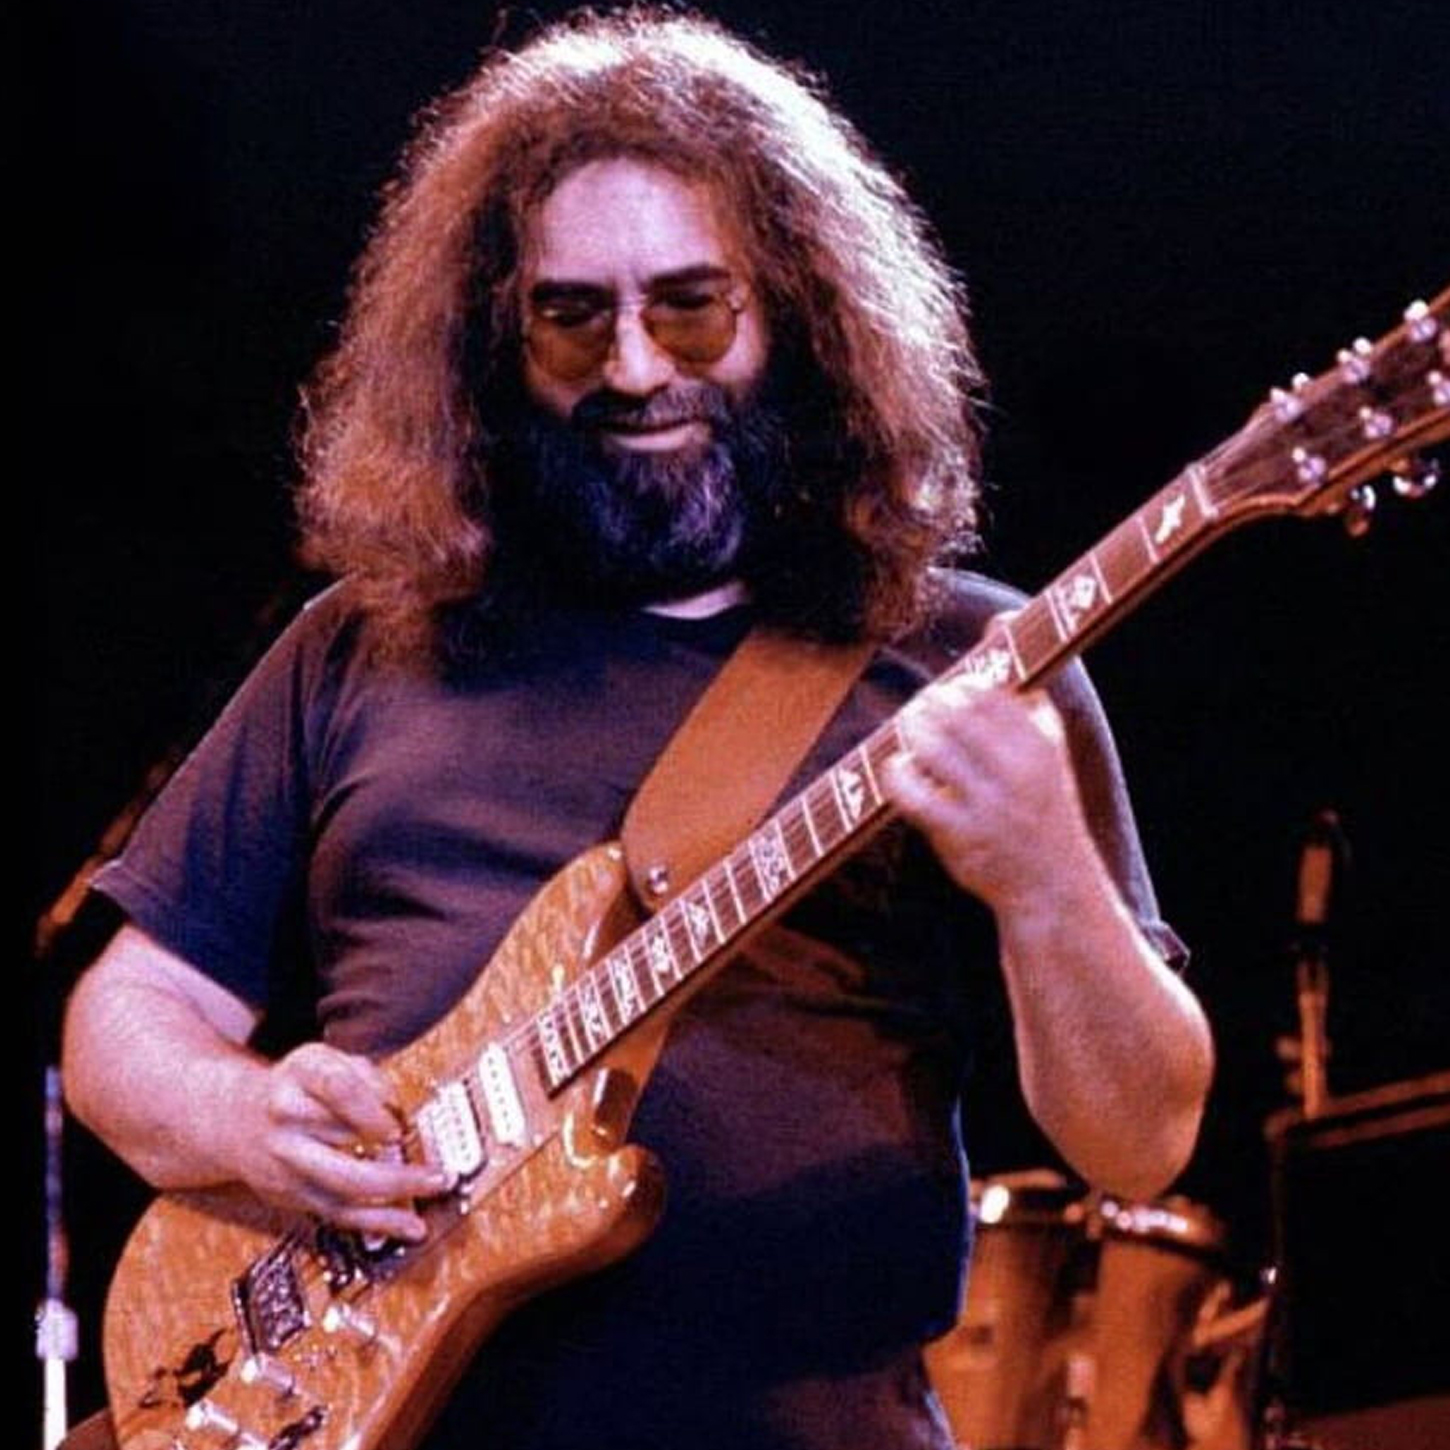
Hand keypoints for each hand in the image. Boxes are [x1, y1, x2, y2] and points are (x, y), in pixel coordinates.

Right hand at [225, 1042, 451, 1240]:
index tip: (396, 1128)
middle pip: (340, 1148)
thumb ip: (367, 1076)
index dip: (370, 1110)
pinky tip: (407, 1226)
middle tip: (435, 1173)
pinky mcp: (291, 1194)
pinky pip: (337, 1213)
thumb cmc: (297, 1086)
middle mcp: (287, 1117)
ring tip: (430, 1196)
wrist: (233, 1118)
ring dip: (392, 1200)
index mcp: (301, 1074)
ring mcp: (286, 1160)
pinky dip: (376, 1223)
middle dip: (392, 1165)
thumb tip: (398, 1111)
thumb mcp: (327, 1059)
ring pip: (341, 1189)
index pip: (337, 1088)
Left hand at [883, 677, 1095, 911]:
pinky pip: (913, 795)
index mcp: (1041, 748)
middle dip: (930, 703)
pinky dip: (898, 773)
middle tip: (920, 705)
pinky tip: (898, 767)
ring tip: (907, 726)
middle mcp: (1016, 775)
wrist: (1053, 885)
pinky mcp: (958, 837)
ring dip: (911, 730)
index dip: (962, 684)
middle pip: (956, 715)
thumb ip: (1029, 699)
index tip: (951, 689)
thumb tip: (1000, 630)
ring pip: (932, 749)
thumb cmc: (1045, 808)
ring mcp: (986, 808)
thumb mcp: (1053, 753)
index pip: (989, 694)